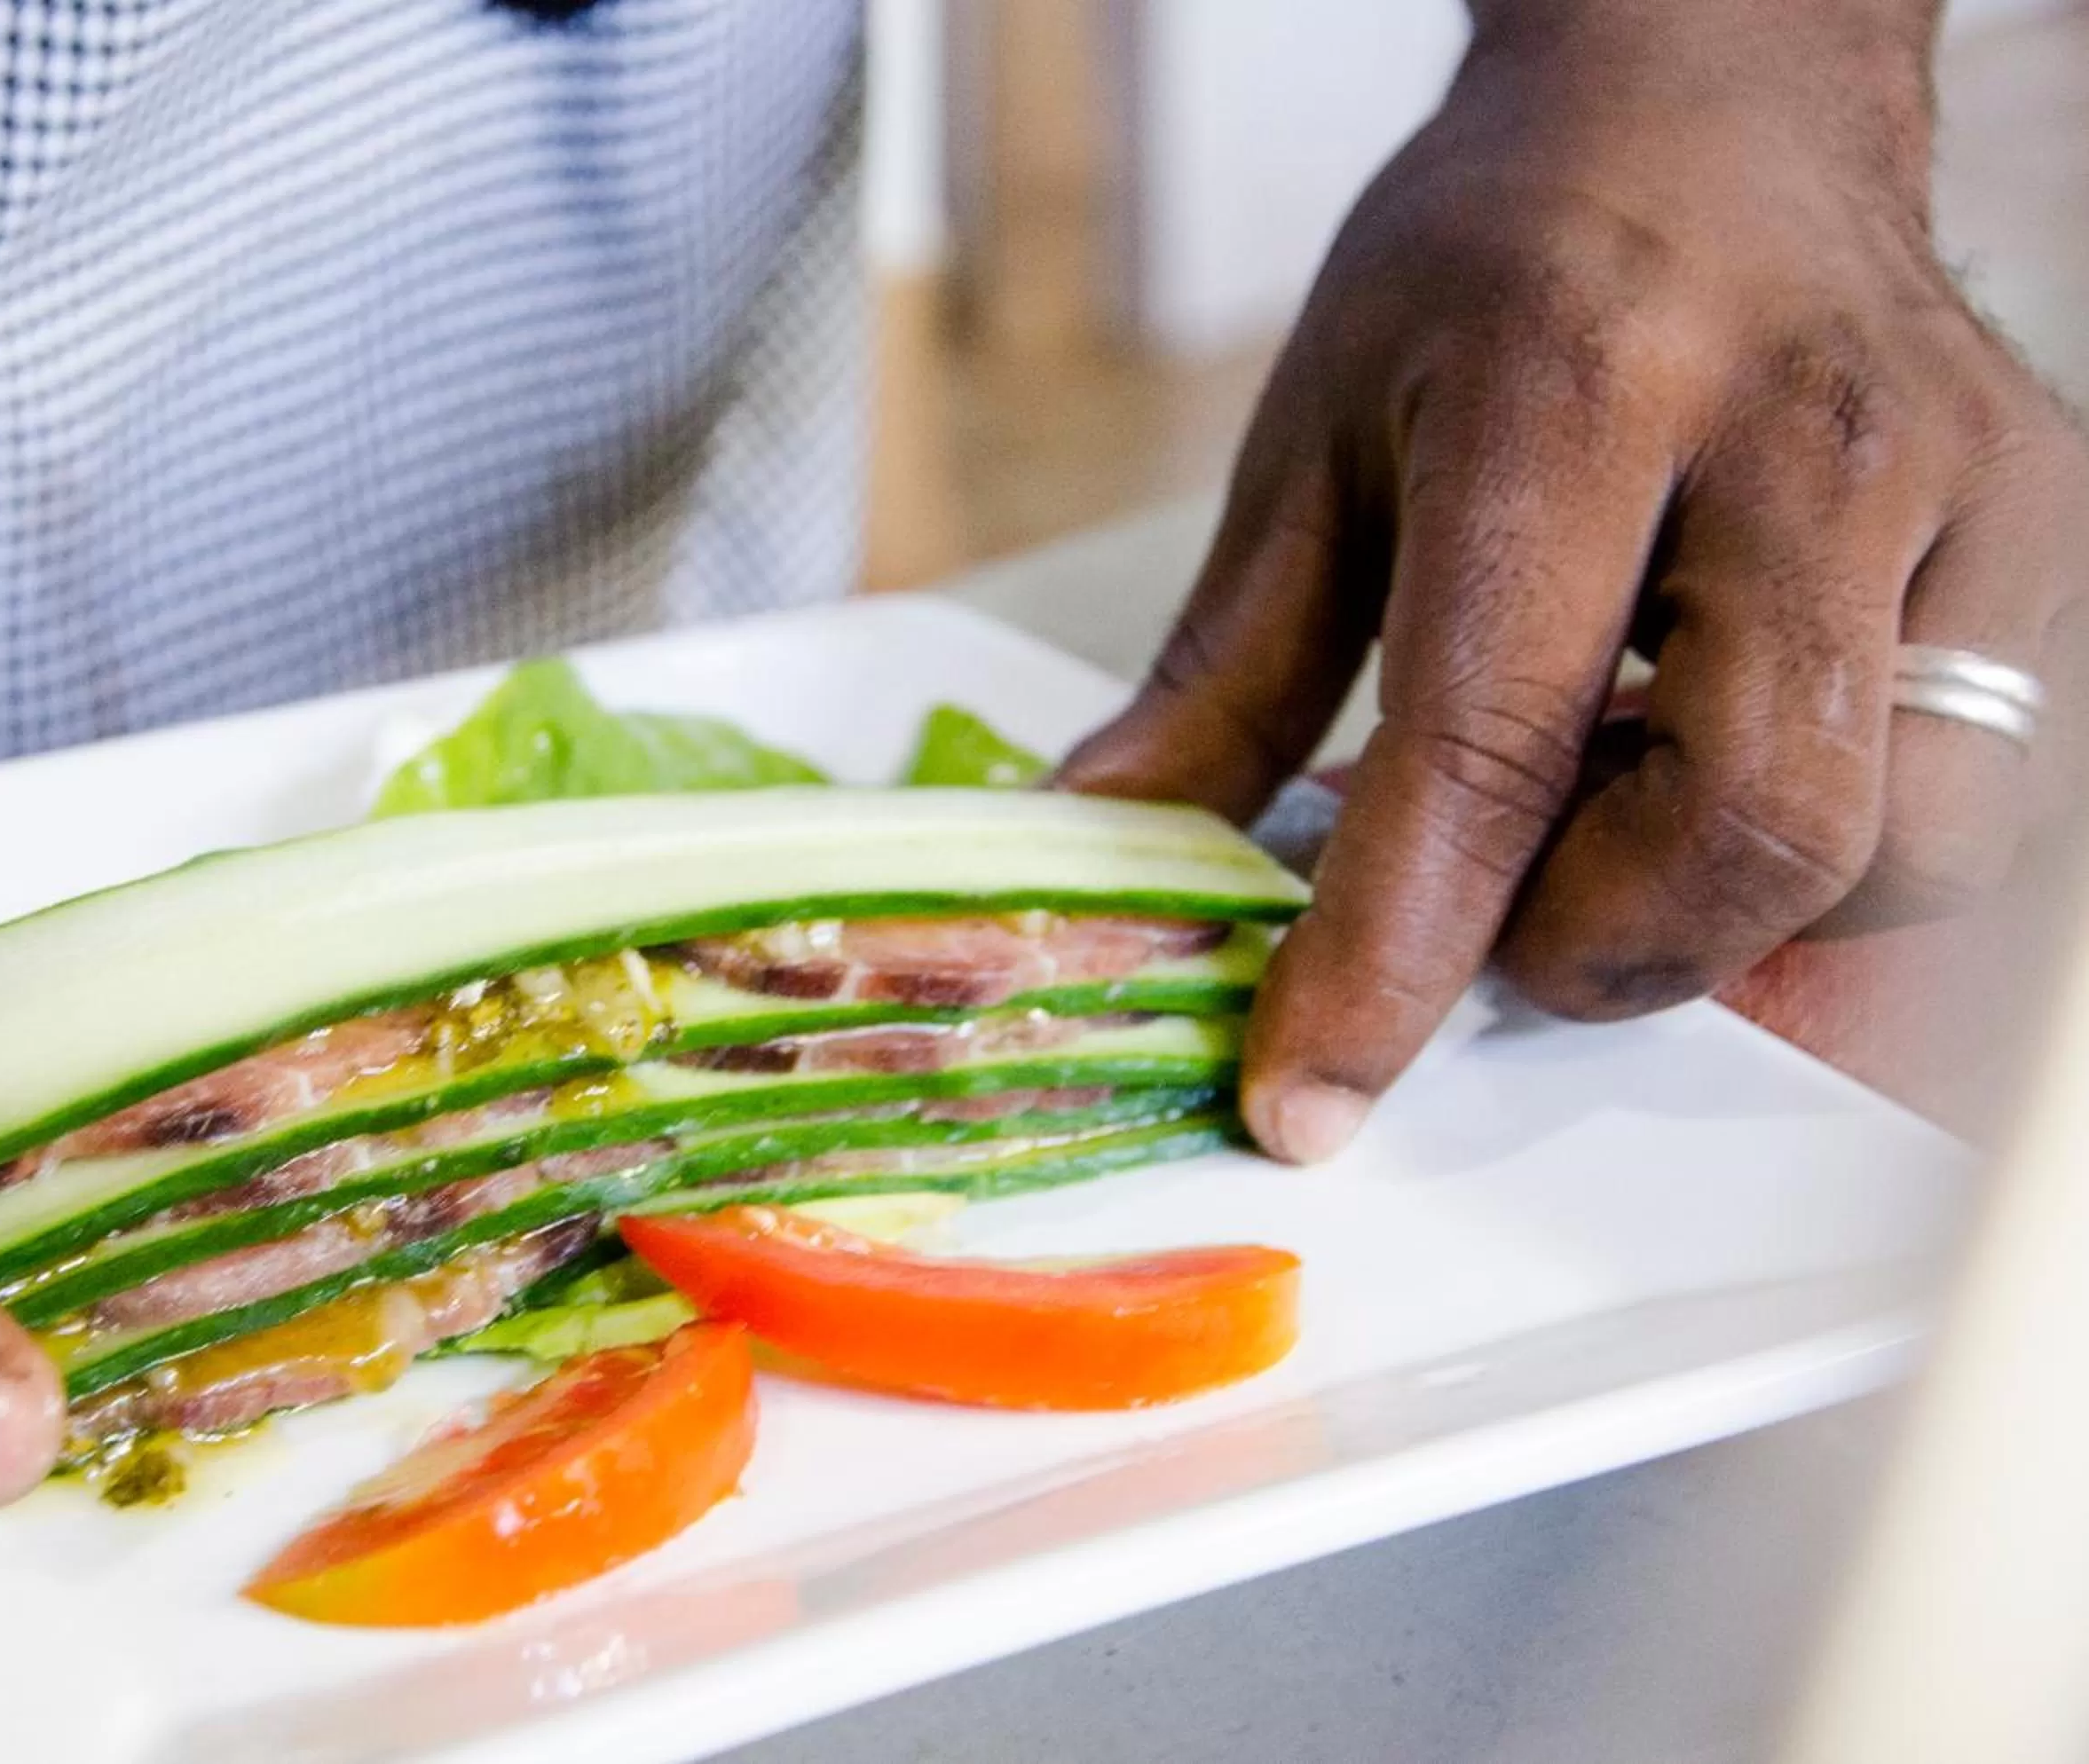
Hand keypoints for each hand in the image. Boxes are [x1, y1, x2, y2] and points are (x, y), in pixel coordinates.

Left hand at [1063, 0, 2088, 1159]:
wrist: (1714, 96)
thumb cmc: (1504, 263)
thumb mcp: (1320, 436)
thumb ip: (1225, 669)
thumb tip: (1121, 850)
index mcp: (1576, 393)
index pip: (1489, 745)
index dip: (1390, 959)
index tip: (1308, 1097)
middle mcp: (1801, 437)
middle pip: (1754, 821)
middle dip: (1597, 947)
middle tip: (1495, 924)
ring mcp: (1960, 490)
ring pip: (1902, 845)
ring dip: (1723, 910)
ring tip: (1611, 817)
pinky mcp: (2044, 537)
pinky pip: (1980, 803)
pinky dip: (1833, 860)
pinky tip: (1718, 772)